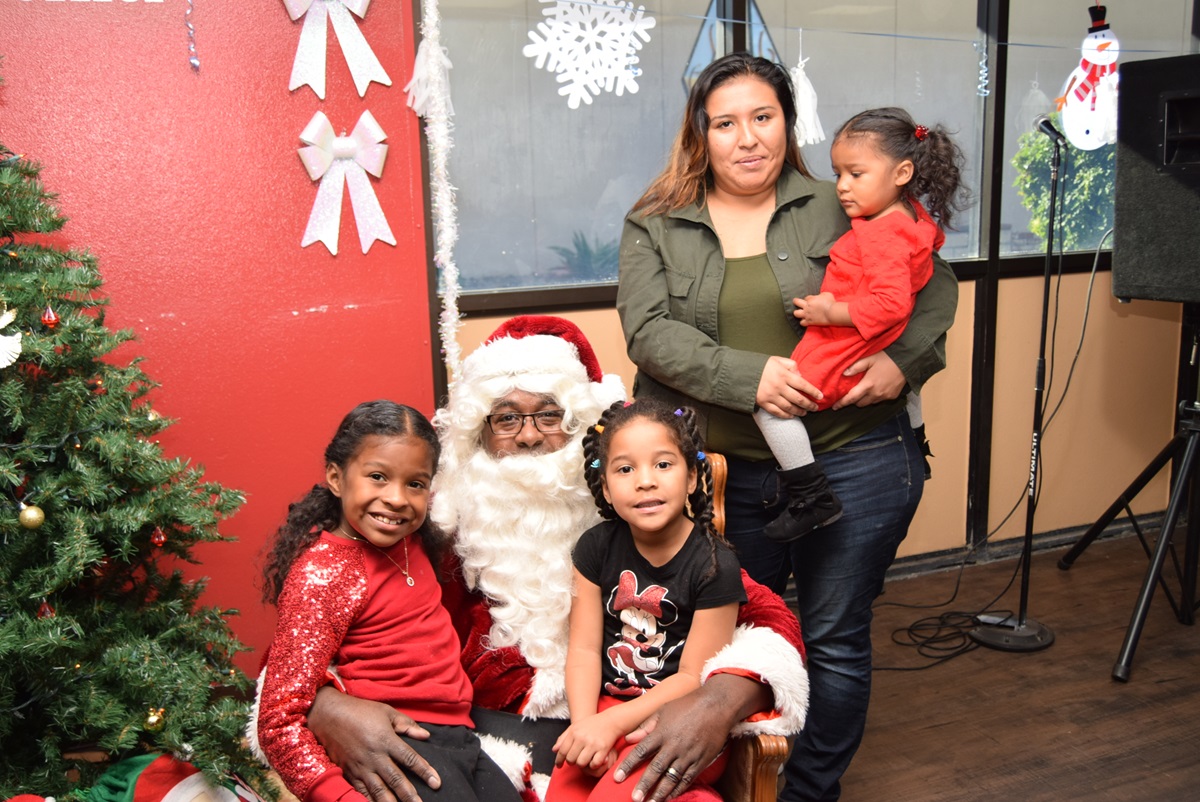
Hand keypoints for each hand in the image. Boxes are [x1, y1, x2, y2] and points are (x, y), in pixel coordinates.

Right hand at [307, 686, 439, 801]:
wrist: (328, 715)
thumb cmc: (360, 710)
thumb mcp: (386, 712)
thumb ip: (406, 724)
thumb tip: (426, 735)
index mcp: (386, 740)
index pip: (410, 759)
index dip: (425, 771)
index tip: (436, 783)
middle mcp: (375, 756)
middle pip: (396, 779)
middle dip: (409, 795)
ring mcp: (360, 766)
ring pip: (378, 790)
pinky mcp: (348, 772)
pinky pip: (360, 791)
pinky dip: (368, 801)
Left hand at [553, 712, 624, 771]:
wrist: (611, 720)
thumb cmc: (592, 724)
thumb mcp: (576, 726)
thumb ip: (563, 738)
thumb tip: (554, 750)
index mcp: (574, 732)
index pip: (562, 750)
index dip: (559, 760)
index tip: (558, 765)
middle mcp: (582, 738)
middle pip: (571, 759)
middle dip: (571, 762)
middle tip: (575, 760)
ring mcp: (593, 743)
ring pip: (581, 763)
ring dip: (582, 764)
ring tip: (584, 760)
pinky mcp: (603, 748)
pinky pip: (594, 764)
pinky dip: (593, 765)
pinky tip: (594, 761)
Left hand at [613, 676, 766, 801]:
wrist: (717, 706)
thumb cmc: (687, 705)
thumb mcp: (664, 710)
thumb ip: (646, 726)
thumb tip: (628, 738)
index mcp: (662, 732)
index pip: (641, 751)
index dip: (628, 765)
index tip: (617, 778)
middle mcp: (674, 746)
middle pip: (656, 769)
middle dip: (644, 785)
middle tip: (635, 798)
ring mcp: (688, 755)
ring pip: (672, 778)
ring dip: (660, 793)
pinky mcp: (701, 761)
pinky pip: (687, 779)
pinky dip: (678, 790)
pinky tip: (669, 797)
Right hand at [756, 355, 821, 417]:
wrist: (741, 372)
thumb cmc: (761, 365)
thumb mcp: (777, 360)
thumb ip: (792, 365)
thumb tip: (801, 376)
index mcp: (783, 375)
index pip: (803, 385)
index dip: (813, 392)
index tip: (820, 396)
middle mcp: (779, 387)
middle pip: (798, 399)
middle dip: (809, 404)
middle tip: (815, 408)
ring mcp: (771, 396)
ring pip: (789, 407)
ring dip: (799, 411)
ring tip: (805, 412)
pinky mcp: (763, 403)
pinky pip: (777, 412)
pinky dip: (786, 415)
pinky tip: (792, 416)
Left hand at [793, 292, 835, 326]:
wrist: (831, 313)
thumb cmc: (830, 302)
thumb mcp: (826, 294)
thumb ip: (821, 295)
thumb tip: (820, 296)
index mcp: (810, 299)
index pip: (806, 297)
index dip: (808, 299)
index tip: (811, 300)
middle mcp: (807, 306)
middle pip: (796, 302)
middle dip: (796, 301)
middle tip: (796, 302)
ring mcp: (807, 315)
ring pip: (796, 313)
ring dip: (797, 313)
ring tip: (799, 313)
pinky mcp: (809, 322)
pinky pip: (802, 323)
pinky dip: (803, 322)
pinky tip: (805, 321)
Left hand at [833, 350, 905, 408]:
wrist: (908, 361)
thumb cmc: (887, 357)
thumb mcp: (869, 358)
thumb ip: (856, 367)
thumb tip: (844, 374)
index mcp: (868, 385)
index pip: (851, 398)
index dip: (841, 403)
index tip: (834, 407)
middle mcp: (876, 394)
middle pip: (860, 403)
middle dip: (854, 400)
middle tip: (852, 393)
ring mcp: (885, 396)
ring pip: (870, 403)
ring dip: (865, 399)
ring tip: (865, 390)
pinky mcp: (892, 396)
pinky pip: (880, 400)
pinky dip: (876, 397)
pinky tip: (877, 388)